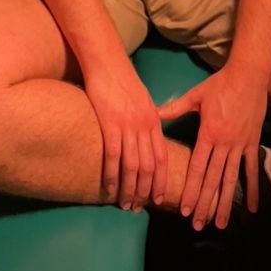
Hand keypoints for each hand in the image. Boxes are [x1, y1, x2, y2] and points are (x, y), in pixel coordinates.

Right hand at [85, 57, 168, 212]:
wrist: (108, 63)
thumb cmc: (123, 81)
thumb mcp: (143, 101)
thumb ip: (148, 121)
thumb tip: (148, 141)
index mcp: (154, 120)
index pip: (162, 157)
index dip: (161, 180)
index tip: (158, 198)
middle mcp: (144, 126)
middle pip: (149, 166)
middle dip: (145, 190)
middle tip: (138, 207)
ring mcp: (128, 125)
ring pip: (132, 166)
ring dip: (129, 189)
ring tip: (125, 204)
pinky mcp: (110, 124)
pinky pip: (114, 156)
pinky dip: (112, 176)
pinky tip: (109, 188)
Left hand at [157, 63, 267, 229]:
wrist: (248, 75)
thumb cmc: (220, 84)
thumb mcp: (195, 95)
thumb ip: (175, 108)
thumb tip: (153, 113)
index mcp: (208, 133)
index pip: (197, 168)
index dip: (191, 190)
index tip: (185, 209)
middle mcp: (224, 143)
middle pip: (212, 179)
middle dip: (204, 204)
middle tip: (197, 225)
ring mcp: (240, 145)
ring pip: (231, 179)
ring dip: (225, 203)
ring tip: (221, 224)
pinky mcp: (253, 142)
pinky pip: (252, 169)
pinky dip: (252, 189)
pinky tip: (251, 208)